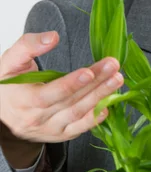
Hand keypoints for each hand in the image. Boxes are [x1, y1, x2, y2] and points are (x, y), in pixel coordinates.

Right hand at [0, 31, 123, 143]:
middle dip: (95, 83)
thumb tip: (53, 37)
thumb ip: (29, 45)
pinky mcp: (60, 135)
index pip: (51, 93)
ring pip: (79, 114)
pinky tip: (109, 104)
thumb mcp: (9, 61)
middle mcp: (37, 118)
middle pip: (71, 101)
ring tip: (117, 79)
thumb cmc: (7, 84)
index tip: (89, 72)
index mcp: (23, 100)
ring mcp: (50, 129)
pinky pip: (80, 128)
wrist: (1, 116)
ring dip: (101, 97)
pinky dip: (95, 118)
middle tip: (114, 67)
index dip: (71, 83)